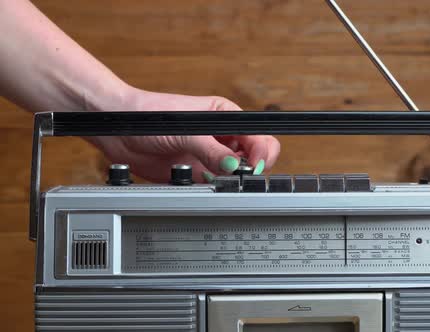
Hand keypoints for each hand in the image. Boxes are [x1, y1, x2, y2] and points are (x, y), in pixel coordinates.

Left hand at [88, 88, 280, 182]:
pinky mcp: (197, 172)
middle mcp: (221, 135)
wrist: (118, 130)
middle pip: (253, 156)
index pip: (258, 136)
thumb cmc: (148, 114)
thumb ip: (211, 149)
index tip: (252, 167)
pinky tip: (202, 183)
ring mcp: (210, 155)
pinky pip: (215, 185)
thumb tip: (233, 165)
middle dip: (250, 169)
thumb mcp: (185, 131)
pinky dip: (214, 189)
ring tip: (215, 178)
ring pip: (235, 174)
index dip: (260, 153)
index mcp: (226, 116)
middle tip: (237, 176)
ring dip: (230, 180)